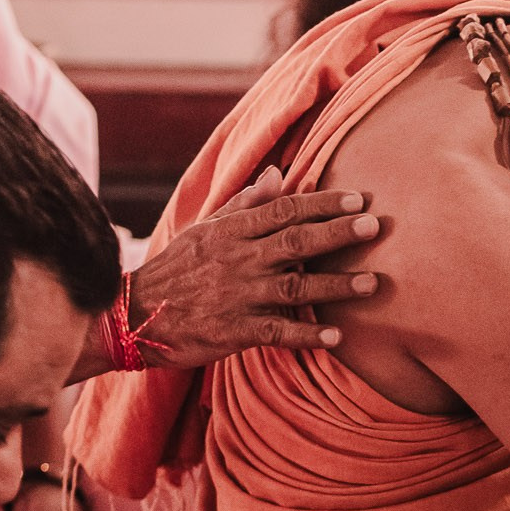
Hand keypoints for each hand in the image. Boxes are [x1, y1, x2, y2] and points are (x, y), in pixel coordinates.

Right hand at [111, 169, 387, 370]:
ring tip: (371, 283)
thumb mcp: (205, 228)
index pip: (284, 210)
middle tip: (374, 226)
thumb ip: (245, 203)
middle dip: (337, 233)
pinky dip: (307, 335)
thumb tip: (278, 173)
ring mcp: (238, 296)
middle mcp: (238, 260)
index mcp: (232, 231)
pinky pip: (277, 333)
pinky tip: (337, 337)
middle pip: (295, 243)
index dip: (322, 204)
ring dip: (335, 286)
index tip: (358, 199)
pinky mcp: (234, 331)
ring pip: (293, 288)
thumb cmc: (178, 268)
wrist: (135, 315)